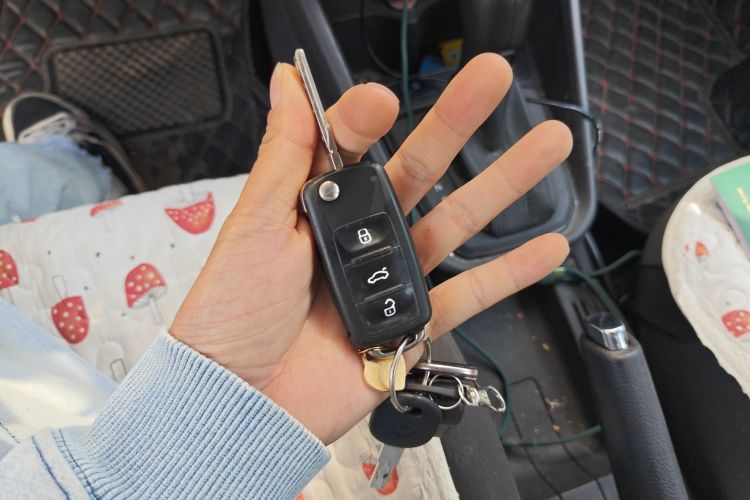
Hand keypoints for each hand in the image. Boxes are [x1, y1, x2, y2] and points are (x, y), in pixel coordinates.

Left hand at [171, 54, 571, 443]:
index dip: (369, 116)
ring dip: (502, 184)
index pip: (354, 145)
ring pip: (455, 222)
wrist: (245, 400)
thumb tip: (285, 85)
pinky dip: (510, 271)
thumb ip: (284, 156)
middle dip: (457, 123)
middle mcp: (360, 236)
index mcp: (318, 207)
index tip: (381, 99)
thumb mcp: (254, 225)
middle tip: (493, 79)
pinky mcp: (413, 322)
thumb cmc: (233, 314)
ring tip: (546, 145)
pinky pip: (470, 293)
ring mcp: (391, 276)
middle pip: (419, 170)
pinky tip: (547, 245)